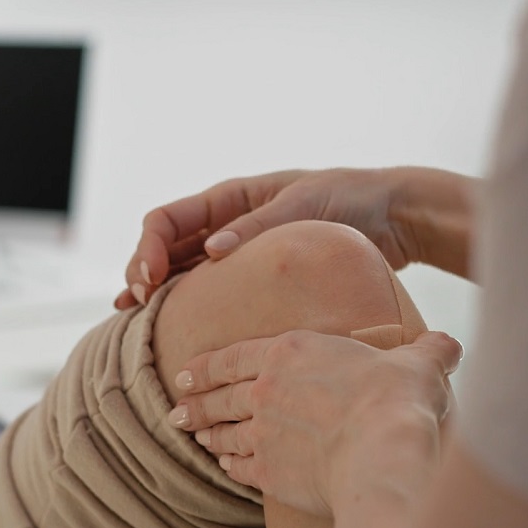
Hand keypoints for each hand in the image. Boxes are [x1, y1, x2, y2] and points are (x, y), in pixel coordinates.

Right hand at [117, 166, 476, 307]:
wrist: (393, 217)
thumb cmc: (349, 199)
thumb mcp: (304, 206)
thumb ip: (258, 227)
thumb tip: (213, 252)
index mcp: (229, 199)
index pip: (166, 220)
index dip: (147, 248)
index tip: (148, 280)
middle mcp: (224, 224)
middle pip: (162, 248)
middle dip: (141, 274)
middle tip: (137, 306)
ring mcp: (236, 252)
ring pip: (179, 271)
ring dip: (155, 293)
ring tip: (135, 322)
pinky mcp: (255, 277)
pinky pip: (209, 290)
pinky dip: (187, 305)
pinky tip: (174, 328)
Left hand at [168, 331, 460, 515]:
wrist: (383, 450)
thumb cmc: (399, 399)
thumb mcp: (417, 363)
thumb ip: (425, 353)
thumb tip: (449, 345)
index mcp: (291, 350)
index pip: (233, 356)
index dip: (207, 366)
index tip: (187, 373)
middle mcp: (265, 389)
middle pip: (218, 396)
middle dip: (194, 402)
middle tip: (177, 408)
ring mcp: (261, 431)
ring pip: (223, 433)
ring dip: (206, 434)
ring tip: (193, 437)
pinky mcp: (268, 472)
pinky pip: (238, 468)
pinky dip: (228, 467)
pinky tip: (225, 468)